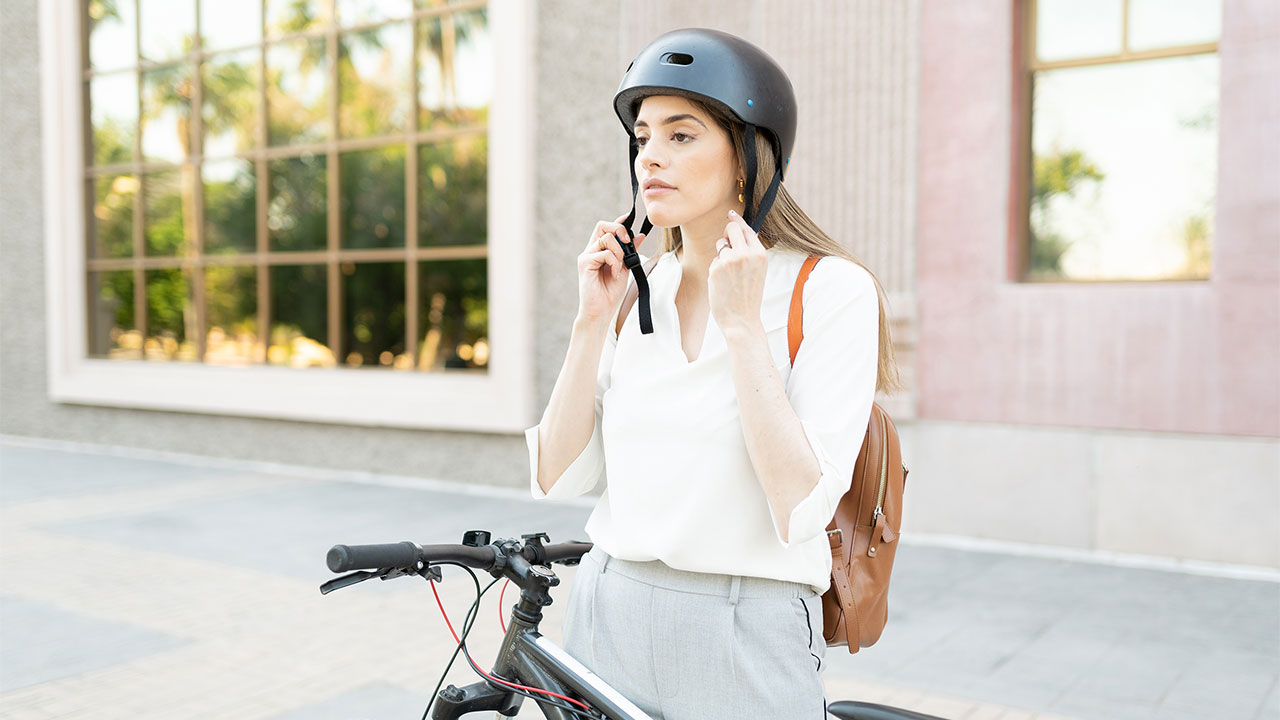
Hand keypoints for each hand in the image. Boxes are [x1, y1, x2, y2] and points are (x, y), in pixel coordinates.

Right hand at [577, 214, 646, 324]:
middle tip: (627, 244)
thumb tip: (639, 236)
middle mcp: (591, 250)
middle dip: (619, 230)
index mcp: (599, 251)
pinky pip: (604, 252)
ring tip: (619, 268)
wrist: (600, 312)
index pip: (606, 229)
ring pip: (606, 238)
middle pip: (602, 225)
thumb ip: (629, 252)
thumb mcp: (624, 268)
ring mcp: (586, 256)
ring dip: (619, 251)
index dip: (618, 220)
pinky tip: (615, 275)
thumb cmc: (610, 293)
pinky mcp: (585, 263)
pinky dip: (614, 262)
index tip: (629, 216)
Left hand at [708, 210, 766, 335]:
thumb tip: (739, 231)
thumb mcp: (758, 270)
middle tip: (727, 245)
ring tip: (730, 275)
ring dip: (722, 255)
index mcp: (760, 254)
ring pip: (720, 245)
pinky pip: (714, 260)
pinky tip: (723, 283)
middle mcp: (746, 254)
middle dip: (726, 233)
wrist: (742, 319)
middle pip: (730, 229)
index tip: (730, 214)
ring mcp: (730, 260)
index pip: (746, 229)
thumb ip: (751, 252)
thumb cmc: (749, 296)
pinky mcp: (716, 268)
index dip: (736, 221)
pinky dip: (716, 269)